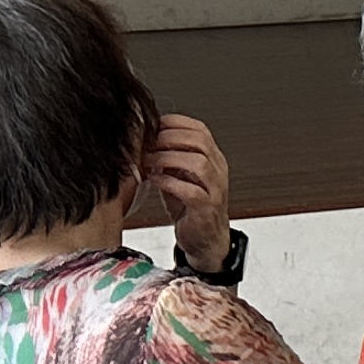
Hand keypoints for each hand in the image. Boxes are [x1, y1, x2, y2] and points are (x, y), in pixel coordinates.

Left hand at [137, 114, 233, 265]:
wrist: (205, 240)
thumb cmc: (190, 208)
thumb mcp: (179, 176)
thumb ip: (168, 158)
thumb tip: (145, 140)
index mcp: (213, 158)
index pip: (200, 130)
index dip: (175, 123)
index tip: (153, 125)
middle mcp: (218, 170)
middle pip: (200, 141)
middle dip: (169, 138)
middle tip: (147, 143)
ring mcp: (215, 189)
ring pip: (199, 163)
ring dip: (169, 158)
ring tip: (149, 161)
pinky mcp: (207, 208)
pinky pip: (191, 191)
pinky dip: (170, 182)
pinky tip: (155, 180)